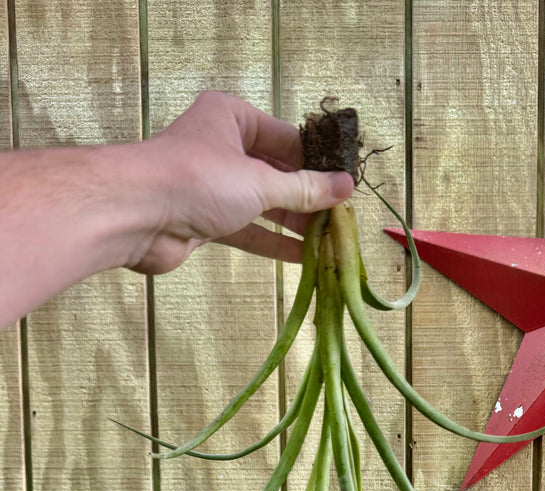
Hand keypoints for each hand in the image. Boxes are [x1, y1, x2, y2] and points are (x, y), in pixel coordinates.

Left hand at [128, 92, 354, 273]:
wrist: (137, 215)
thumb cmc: (198, 179)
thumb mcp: (261, 182)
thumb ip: (305, 189)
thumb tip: (346, 187)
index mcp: (233, 118)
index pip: (288, 139)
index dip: (318, 163)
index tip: (346, 185)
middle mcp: (222, 147)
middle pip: (276, 173)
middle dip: (308, 197)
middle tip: (342, 219)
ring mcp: (212, 186)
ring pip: (263, 204)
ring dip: (294, 223)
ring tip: (329, 240)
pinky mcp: (204, 220)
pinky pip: (247, 230)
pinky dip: (272, 241)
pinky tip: (302, 256)